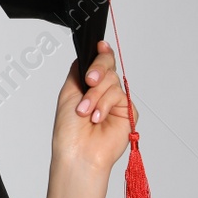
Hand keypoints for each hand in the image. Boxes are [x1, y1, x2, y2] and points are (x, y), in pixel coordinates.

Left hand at [50, 40, 134, 174]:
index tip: (99, 46)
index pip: (99, 62)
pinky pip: (119, 95)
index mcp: (89, 85)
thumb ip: (80, 70)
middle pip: (108, 65)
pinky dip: (105, 105)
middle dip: (98, 70)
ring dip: (95, 96)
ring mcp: (116, 101)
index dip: (101, 52)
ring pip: (112, 81)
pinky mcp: (128, 111)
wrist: (78, 151)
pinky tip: (97, 118)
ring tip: (85, 112)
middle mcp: (103, 91)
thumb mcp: (69, 92)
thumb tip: (89, 52)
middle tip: (89, 81)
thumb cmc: (69, 129)